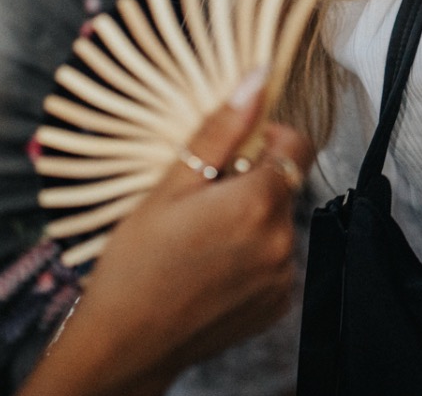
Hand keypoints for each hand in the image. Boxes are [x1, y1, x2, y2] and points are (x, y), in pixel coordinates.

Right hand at [21, 68, 315, 395]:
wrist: (123, 345)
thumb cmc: (135, 264)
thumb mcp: (169, 187)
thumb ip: (221, 130)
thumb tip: (257, 77)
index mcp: (258, 203)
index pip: (298, 145)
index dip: (268, 138)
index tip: (234, 149)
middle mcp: (282, 240)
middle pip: (286, 184)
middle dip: (252, 180)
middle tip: (202, 197)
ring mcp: (282, 276)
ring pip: (279, 222)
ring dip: (251, 219)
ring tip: (200, 237)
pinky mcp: (276, 304)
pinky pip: (275, 260)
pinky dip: (251, 255)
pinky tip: (210, 265)